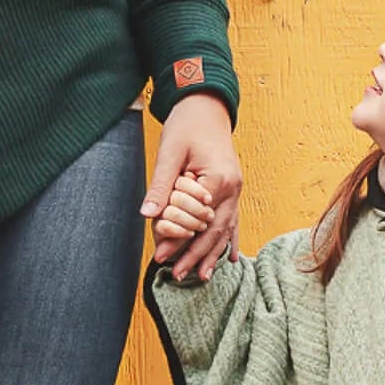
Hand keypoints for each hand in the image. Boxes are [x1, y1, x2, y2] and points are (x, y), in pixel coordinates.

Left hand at [142, 93, 240, 279]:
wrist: (206, 107)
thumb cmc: (187, 125)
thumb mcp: (170, 152)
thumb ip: (161, 185)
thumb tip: (148, 214)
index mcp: (219, 178)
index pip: (199, 218)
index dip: (180, 239)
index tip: (161, 255)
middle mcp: (233, 188)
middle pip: (215, 230)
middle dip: (196, 255)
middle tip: (177, 274)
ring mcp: (236, 190)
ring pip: (226, 229)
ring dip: (212, 254)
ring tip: (202, 277)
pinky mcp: (233, 188)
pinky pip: (233, 220)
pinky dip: (229, 240)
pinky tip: (230, 259)